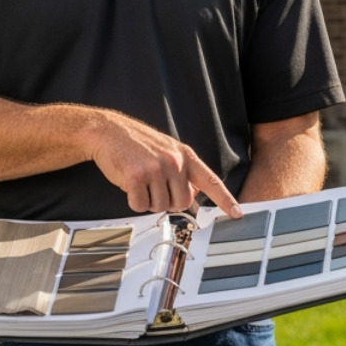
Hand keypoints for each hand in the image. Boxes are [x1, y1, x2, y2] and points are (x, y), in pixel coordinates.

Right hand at [84, 111, 243, 217]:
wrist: (108, 131)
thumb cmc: (137, 143)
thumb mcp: (167, 150)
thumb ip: (183, 170)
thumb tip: (193, 194)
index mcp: (185, 155)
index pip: (211, 180)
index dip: (225, 199)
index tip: (237, 213)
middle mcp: (174, 161)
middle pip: (182, 203)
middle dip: (167, 201)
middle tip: (154, 187)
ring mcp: (155, 169)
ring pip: (160, 207)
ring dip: (148, 201)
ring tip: (140, 181)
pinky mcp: (136, 177)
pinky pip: (140, 206)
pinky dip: (133, 201)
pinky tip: (129, 184)